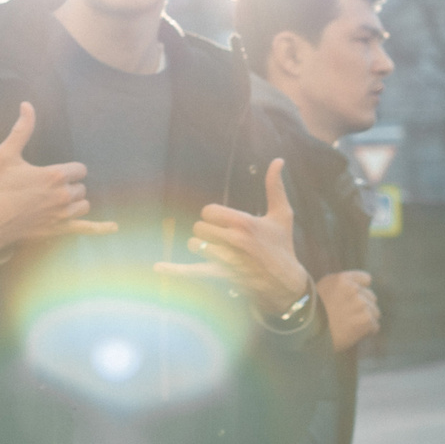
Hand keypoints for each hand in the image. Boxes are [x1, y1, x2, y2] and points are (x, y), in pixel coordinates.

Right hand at [0, 102, 116, 258]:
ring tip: (58, 201)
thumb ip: (21, 130)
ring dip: (75, 202)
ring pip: (83, 205)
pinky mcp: (60, 230)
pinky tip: (114, 227)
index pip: (79, 169)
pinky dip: (100, 228)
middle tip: (48, 188)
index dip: (70, 170)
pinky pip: (87, 228)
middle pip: (81, 187)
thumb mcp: (5, 154)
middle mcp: (63, 195)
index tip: (55, 173)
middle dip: (69, 186)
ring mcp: (63, 215)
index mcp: (54, 175)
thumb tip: (27, 105)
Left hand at [154, 159, 311, 308]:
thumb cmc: (283, 245)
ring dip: (201, 246)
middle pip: (199, 227)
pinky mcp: (222, 276)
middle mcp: (234, 241)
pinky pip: (193, 272)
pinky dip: (175, 270)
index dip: (213, 216)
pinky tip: (158, 268)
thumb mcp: (282, 215)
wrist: (286, 283)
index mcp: (245, 223)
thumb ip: (275, 187)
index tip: (225, 222)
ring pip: (195, 245)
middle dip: (207, 231)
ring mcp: (227, 260)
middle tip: (223, 238)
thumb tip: (278, 160)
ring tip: (218, 251)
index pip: (208, 211)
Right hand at [319, 270, 379, 351]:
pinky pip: (374, 327)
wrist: (308, 335)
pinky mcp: (366, 321)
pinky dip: (365, 333)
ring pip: (375, 312)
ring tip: (348, 327)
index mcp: (342, 280)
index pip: (366, 280)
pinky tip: (351, 334)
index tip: (352, 300)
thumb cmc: (312, 315)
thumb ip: (341, 285)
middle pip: (371, 297)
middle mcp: (353, 290)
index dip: (360, 291)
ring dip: (364, 320)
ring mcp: (361, 305)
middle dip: (363, 307)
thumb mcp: (322, 290)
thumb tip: (357, 287)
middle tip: (347, 318)